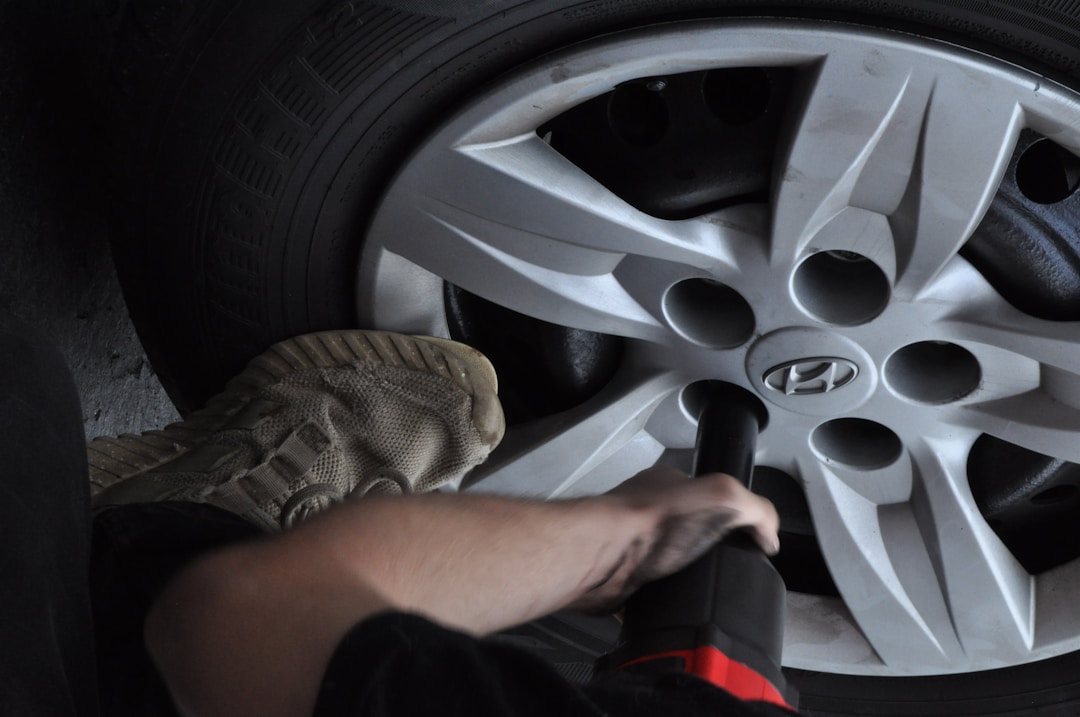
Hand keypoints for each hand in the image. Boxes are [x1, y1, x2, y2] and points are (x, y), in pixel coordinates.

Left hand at [571, 467, 779, 611]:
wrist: (603, 557)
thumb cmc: (650, 520)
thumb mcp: (722, 496)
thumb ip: (755, 508)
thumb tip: (770, 535)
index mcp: (669, 485)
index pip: (709, 494)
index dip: (732, 515)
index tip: (750, 541)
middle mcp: (647, 511)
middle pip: (688, 529)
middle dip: (708, 550)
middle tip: (729, 570)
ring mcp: (632, 544)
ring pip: (668, 562)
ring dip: (685, 577)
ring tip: (707, 592)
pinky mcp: (622, 577)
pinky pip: (648, 593)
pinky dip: (662, 603)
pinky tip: (677, 609)